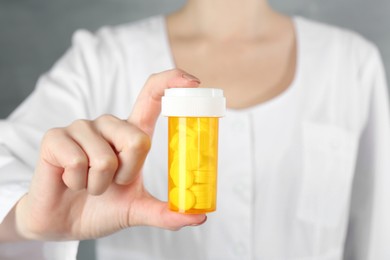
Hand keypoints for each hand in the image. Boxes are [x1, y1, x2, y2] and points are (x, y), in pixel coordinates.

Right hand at [15, 69, 205, 240]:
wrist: (64, 223)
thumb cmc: (103, 208)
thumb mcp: (138, 209)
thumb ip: (166, 213)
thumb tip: (200, 217)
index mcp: (131, 133)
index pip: (152, 96)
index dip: (172, 82)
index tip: (194, 82)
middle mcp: (108, 124)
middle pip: (137, 140)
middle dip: (127, 175)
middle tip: (112, 184)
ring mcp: (81, 127)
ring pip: (106, 158)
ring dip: (99, 185)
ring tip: (89, 184)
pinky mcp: (55, 137)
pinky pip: (77, 162)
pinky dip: (77, 183)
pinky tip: (69, 181)